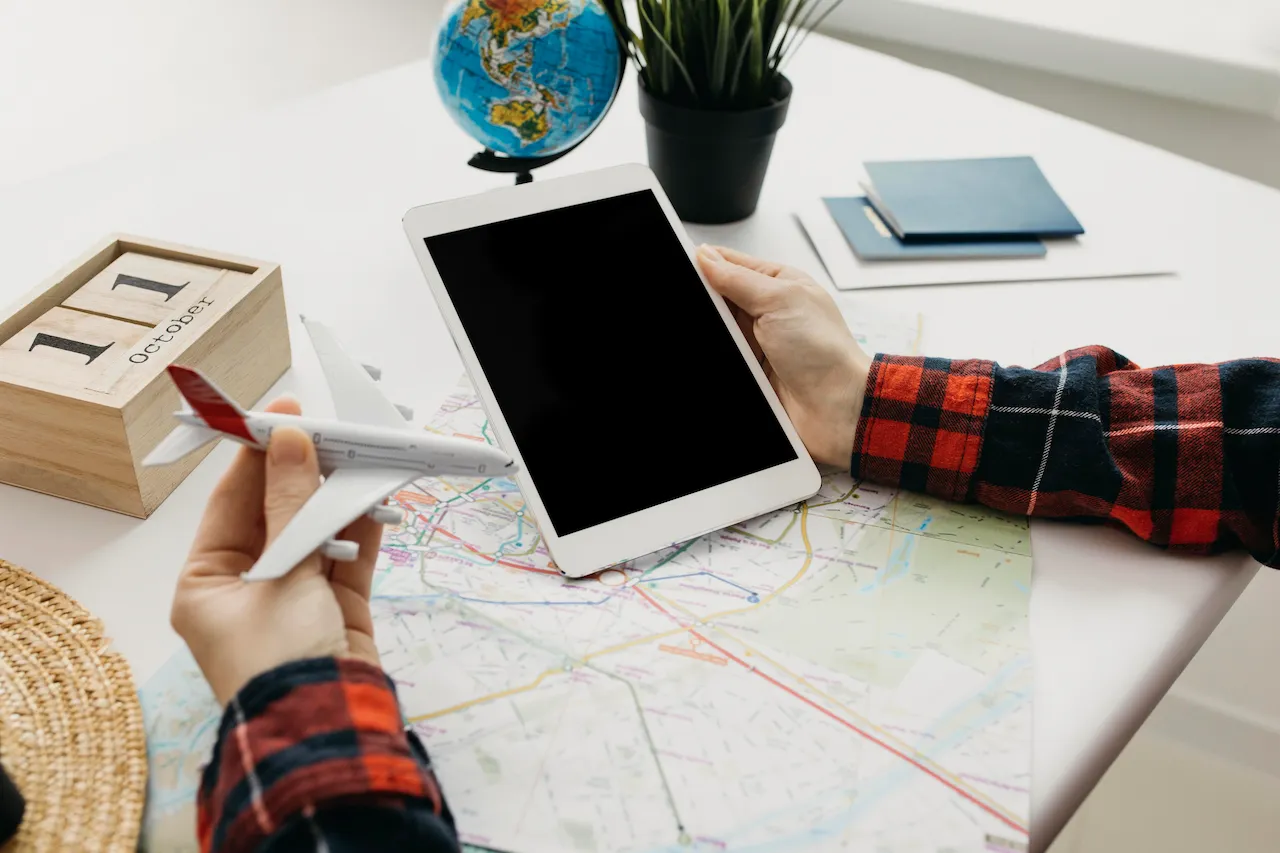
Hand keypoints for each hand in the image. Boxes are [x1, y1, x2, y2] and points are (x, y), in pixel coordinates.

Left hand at [171, 397, 383, 705]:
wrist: (327, 730)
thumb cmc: (280, 659)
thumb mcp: (282, 575)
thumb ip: (292, 505)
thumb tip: (291, 442)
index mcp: (207, 584)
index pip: (230, 504)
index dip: (256, 457)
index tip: (282, 416)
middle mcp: (246, 588)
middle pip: (275, 514)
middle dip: (303, 475)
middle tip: (329, 430)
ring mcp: (293, 598)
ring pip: (315, 533)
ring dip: (336, 499)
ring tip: (358, 458)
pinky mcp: (334, 611)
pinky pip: (345, 559)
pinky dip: (360, 531)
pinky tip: (374, 499)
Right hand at [697, 245, 870, 466]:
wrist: (837, 407)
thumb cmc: (823, 350)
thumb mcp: (779, 300)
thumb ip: (738, 278)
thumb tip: (705, 256)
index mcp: (778, 283)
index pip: (730, 264)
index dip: (704, 264)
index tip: (681, 267)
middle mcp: (767, 310)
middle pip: (718, 299)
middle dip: (704, 303)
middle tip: (696, 308)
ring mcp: (757, 342)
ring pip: (717, 330)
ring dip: (711, 332)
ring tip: (716, 338)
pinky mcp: (750, 371)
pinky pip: (723, 359)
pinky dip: (718, 357)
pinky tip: (717, 354)